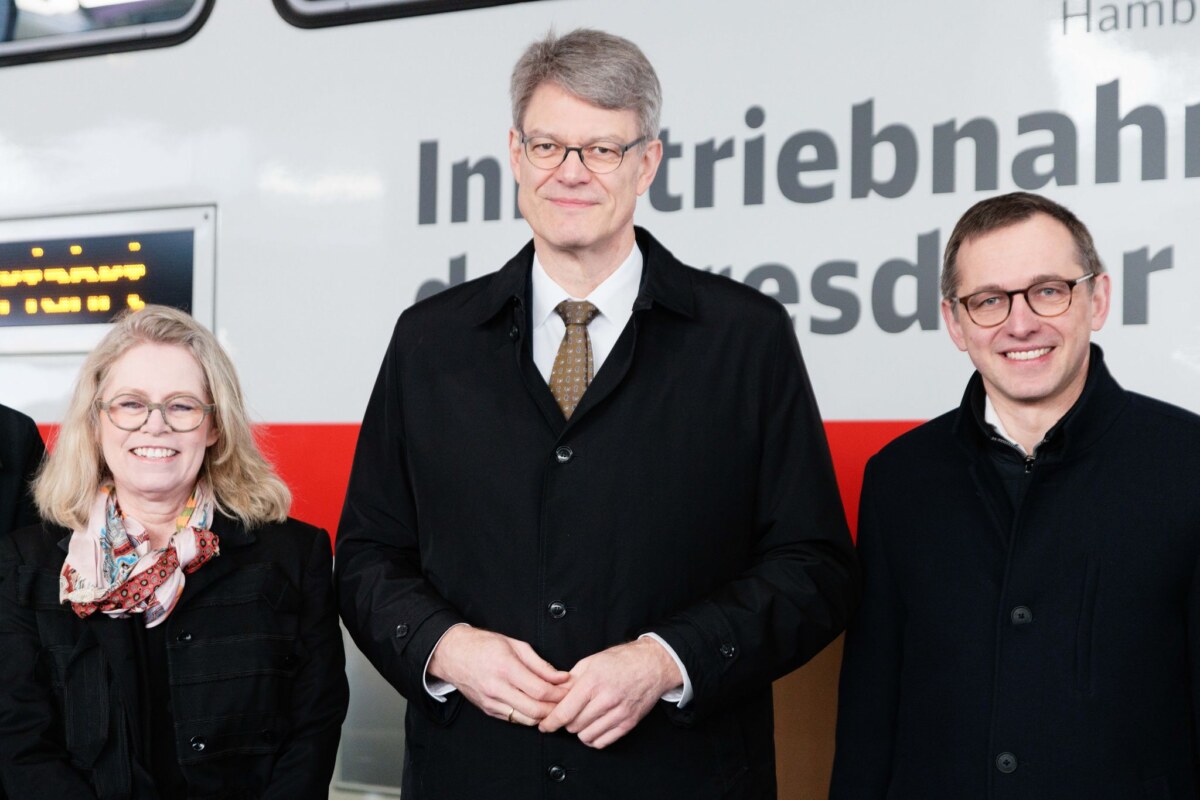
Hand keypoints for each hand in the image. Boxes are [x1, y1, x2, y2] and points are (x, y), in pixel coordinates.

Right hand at [428, 626, 569, 725]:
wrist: (452, 654)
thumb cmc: (484, 645)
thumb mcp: (515, 645)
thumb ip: (540, 664)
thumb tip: (561, 677)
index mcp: (506, 668)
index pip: (540, 690)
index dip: (559, 694)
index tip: (569, 690)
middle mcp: (497, 688)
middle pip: (535, 710)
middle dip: (556, 709)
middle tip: (567, 702)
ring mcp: (491, 702)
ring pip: (525, 719)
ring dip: (544, 716)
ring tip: (555, 706)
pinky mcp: (487, 710)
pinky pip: (514, 719)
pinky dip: (529, 717)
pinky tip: (537, 708)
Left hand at [538, 638, 682, 748]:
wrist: (652, 665)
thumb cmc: (620, 661)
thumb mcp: (590, 662)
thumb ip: (569, 680)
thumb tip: (551, 695)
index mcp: (592, 682)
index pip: (564, 712)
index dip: (550, 723)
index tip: (544, 726)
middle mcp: (606, 699)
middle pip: (573, 726)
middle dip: (566, 722)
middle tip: (568, 714)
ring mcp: (619, 713)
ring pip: (587, 736)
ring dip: (580, 731)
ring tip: (582, 719)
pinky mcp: (628, 723)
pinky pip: (603, 742)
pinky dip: (594, 738)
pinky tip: (593, 727)